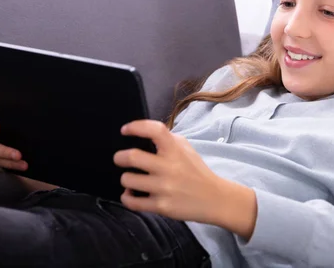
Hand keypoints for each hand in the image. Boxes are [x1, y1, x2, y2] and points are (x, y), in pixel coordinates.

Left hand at [113, 120, 257, 238]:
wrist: (214, 199)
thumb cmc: (197, 171)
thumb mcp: (186, 149)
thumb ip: (167, 139)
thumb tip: (144, 133)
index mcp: (175, 150)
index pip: (154, 130)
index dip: (135, 126)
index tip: (125, 130)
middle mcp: (169, 167)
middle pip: (132, 157)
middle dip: (119, 157)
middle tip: (119, 159)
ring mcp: (164, 188)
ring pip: (128, 180)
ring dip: (125, 179)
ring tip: (130, 179)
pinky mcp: (161, 206)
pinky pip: (132, 202)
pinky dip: (127, 197)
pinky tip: (130, 193)